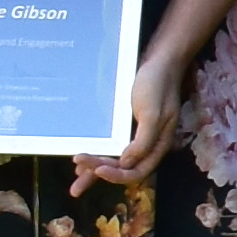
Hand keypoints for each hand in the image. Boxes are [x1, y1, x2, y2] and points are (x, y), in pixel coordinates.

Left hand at [79, 51, 189, 191]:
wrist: (160, 60)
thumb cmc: (157, 85)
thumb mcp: (153, 114)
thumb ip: (142, 142)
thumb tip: (126, 164)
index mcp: (157, 145)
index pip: (137, 172)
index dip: (117, 176)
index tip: (97, 170)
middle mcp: (147, 144)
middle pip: (123, 168)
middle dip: (100, 173)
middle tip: (76, 175)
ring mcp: (137, 135)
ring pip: (116, 158)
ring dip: (96, 167)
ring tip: (76, 174)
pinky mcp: (127, 124)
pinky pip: (112, 144)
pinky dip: (99, 152)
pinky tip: (85, 155)